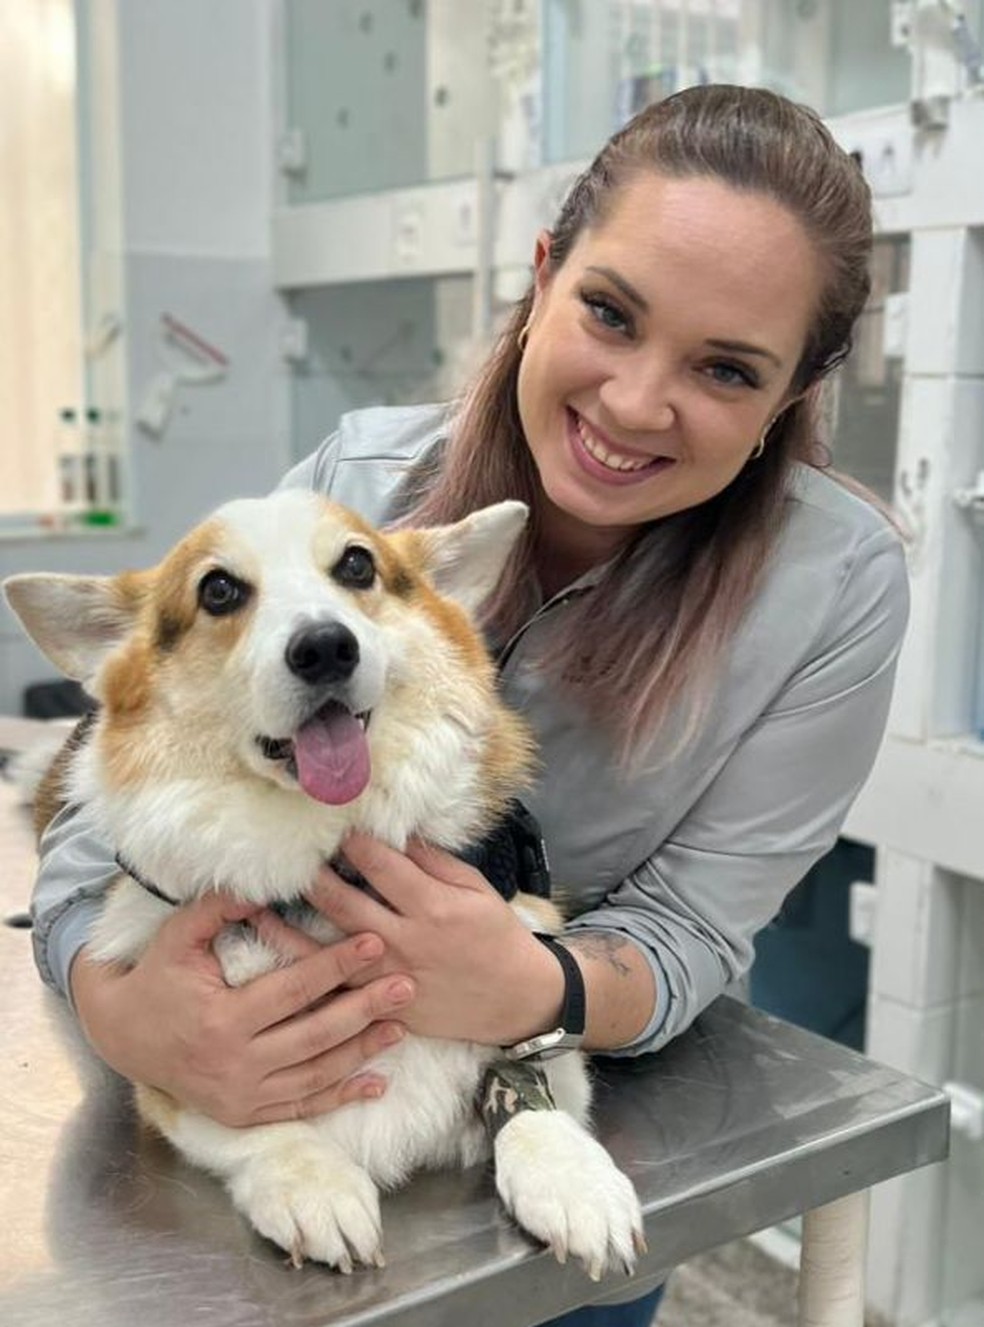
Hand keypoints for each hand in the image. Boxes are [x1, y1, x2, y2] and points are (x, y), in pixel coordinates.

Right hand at [69, 891, 415, 1126]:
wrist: (123, 1036)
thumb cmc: (158, 977)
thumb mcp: (179, 936)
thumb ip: (219, 907)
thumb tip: (264, 883)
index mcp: (221, 1018)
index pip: (292, 990)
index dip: (335, 966)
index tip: (374, 943)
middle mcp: (234, 1064)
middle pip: (314, 1036)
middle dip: (365, 1010)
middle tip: (406, 984)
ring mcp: (242, 1096)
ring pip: (315, 1077)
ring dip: (362, 1053)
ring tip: (401, 1027)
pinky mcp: (245, 1115)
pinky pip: (301, 1108)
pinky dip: (340, 1097)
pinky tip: (376, 1083)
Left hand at [292, 834, 564, 1045]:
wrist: (514, 1000)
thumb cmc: (496, 936)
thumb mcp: (475, 890)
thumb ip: (433, 863)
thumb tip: (394, 834)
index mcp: (432, 906)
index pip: (378, 864)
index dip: (348, 842)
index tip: (324, 823)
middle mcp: (405, 941)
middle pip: (341, 903)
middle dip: (308, 875)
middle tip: (279, 854)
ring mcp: (388, 978)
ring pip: (324, 950)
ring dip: (286, 924)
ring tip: (253, 902)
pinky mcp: (383, 1007)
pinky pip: (332, 991)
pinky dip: (301, 973)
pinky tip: (273, 957)